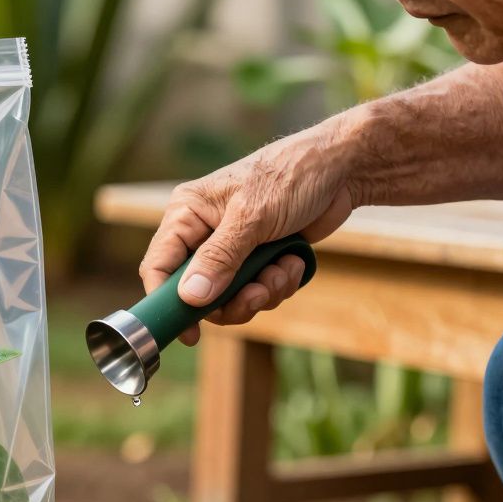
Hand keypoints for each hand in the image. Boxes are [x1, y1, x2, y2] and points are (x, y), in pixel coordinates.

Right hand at [141, 117, 359, 344]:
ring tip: (281, 271)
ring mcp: (230, 247)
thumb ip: (220, 258)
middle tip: (256, 295)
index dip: (167, 301)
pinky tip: (292, 262)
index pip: (159, 265)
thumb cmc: (292, 176)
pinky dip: (277, 284)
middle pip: (196, 292)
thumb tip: (190, 297)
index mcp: (187, 214)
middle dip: (231, 299)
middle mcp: (202, 233)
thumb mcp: (252, 217)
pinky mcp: (257, 258)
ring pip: (229, 297)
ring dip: (260, 292)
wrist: (343, 168)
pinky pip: (256, 290)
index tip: (189, 332)